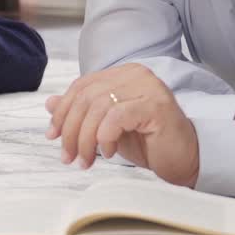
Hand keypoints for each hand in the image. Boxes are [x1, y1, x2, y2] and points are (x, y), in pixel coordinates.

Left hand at [45, 63, 199, 187]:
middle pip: (86, 96)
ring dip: (86, 138)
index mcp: (123, 74)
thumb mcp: (106, 127)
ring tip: (85, 160)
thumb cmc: (148, 143)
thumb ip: (82, 112)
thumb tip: (50, 103)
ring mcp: (148, 87)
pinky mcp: (156, 105)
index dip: (63, 111)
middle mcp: (135, 74)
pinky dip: (105, 136)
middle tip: (68, 156)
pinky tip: (109, 152)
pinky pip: (117, 116)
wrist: (185, 159)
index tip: (53, 135)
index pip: (82, 86)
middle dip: (71, 129)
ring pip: (98, 107)